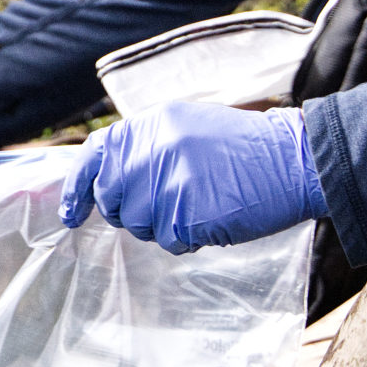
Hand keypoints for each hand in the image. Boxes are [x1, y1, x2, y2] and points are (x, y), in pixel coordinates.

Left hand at [61, 103, 324, 253]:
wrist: (295, 160)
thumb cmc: (244, 149)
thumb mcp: (188, 127)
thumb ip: (146, 147)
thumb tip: (105, 178)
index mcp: (151, 124)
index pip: (95, 155)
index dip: (77, 188)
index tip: (71, 214)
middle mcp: (154, 149)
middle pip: (113, 199)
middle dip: (128, 213)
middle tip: (161, 209)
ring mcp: (170, 181)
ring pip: (139, 225)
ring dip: (162, 228)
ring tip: (197, 207)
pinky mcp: (189, 212)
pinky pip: (169, 241)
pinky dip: (187, 240)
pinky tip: (211, 220)